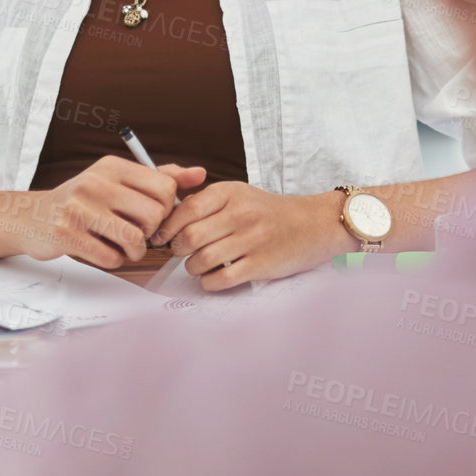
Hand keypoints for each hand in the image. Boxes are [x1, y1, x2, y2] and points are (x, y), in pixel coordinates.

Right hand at [13, 158, 205, 269]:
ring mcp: (79, 208)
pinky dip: (113, 261)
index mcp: (112, 166)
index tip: (153, 218)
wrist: (32, 217)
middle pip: (153, 215)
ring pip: (134, 239)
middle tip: (139, 236)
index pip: (164, 187)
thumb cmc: (83, 202)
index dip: (166, 210)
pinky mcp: (67, 234)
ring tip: (124, 248)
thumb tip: (200, 174)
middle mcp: (96, 182)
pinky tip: (103, 251)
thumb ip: (160, 177)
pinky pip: (110, 257)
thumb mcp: (117, 181)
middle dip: (152, 233)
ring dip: (135, 252)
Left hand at [152, 182, 353, 289]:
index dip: (168, 226)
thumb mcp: (239, 195)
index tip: (163, 236)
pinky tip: (213, 277)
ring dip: (192, 268)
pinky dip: (209, 283)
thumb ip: (206, 203)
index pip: (187, 209)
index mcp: (231, 192)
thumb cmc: (269, 212)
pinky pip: (221, 279)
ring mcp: (252, 240)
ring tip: (198, 265)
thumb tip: (169, 221)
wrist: (312, 225)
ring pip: (201, 260)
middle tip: (181, 252)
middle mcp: (241, 214)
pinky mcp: (260, 265)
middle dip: (177, 249)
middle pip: (190, 237)